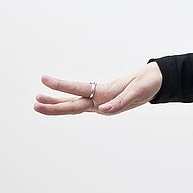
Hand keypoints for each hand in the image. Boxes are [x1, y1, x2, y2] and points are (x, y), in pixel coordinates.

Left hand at [33, 62, 162, 115]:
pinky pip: (83, 100)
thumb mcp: (136, 91)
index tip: (45, 81)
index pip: (79, 94)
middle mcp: (101, 102)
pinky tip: (59, 100)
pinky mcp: (105, 98)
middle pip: (73, 105)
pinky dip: (69, 100)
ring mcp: (102, 101)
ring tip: (39, 100)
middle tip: (34, 103)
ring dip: (57, 103)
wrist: (157, 81)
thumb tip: (103, 110)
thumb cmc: (147, 84)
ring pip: (75, 104)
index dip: (61, 87)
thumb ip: (120, 102)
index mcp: (107, 99)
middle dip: (53, 106)